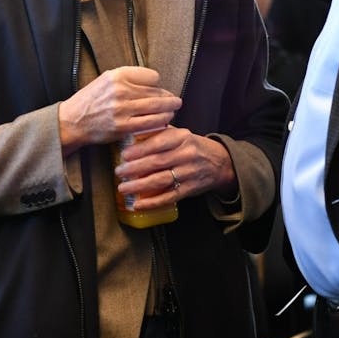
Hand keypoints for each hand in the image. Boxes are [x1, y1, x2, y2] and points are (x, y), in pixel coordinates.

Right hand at [58, 66, 181, 156]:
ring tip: (173, 110)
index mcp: (117, 75)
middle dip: (169, 98)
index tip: (157, 89)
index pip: (152, 76)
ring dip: (169, 110)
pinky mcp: (123, 126)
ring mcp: (122, 109)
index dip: (157, 83)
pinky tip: (164, 122)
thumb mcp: (106, 79)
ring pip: (157, 108)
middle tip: (176, 101)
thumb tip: (155, 83)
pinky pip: (150, 124)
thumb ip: (128, 78)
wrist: (73, 121)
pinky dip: (160, 122)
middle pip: (157, 92)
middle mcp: (120, 90)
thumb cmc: (91, 99)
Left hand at [113, 125, 236, 208]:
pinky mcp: (190, 189)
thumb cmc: (192, 146)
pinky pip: (169, 197)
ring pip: (161, 180)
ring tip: (123, 187)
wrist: (219, 162)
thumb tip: (131, 133)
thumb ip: (159, 133)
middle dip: (135, 168)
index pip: (159, 142)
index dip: (140, 149)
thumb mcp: (180, 134)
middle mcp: (187, 155)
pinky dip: (152, 202)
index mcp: (182, 137)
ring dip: (140, 185)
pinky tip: (138, 204)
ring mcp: (189, 173)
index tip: (124, 154)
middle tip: (119, 172)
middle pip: (157, 162)